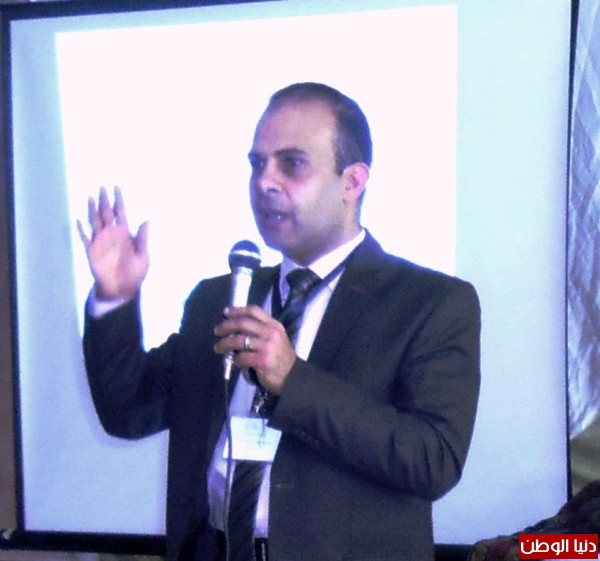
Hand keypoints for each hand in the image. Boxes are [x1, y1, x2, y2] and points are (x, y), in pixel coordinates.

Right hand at [77, 186, 149, 300]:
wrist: (121, 290)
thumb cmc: (134, 274)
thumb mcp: (143, 257)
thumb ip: (142, 239)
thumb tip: (146, 220)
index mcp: (125, 234)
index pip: (121, 213)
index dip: (119, 200)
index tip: (116, 187)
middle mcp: (112, 234)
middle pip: (107, 213)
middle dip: (104, 200)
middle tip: (102, 187)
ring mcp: (101, 242)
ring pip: (95, 221)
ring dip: (93, 210)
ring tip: (90, 197)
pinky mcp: (92, 251)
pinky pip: (85, 238)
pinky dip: (81, 229)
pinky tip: (78, 220)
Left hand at [213, 305, 296, 394]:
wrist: (292, 377)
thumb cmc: (281, 357)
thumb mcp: (276, 338)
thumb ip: (260, 331)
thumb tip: (235, 329)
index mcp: (274, 325)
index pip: (254, 311)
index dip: (238, 310)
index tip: (225, 312)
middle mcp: (271, 333)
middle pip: (243, 323)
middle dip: (227, 326)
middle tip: (217, 331)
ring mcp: (267, 346)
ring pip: (239, 340)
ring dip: (225, 343)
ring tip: (218, 347)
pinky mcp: (262, 360)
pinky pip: (242, 357)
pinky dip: (235, 359)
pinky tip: (234, 361)